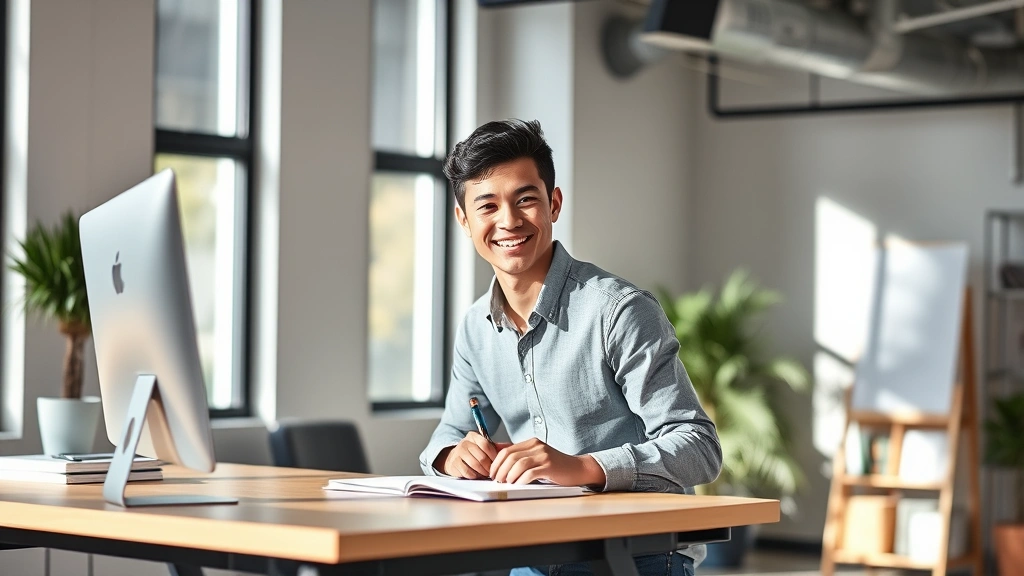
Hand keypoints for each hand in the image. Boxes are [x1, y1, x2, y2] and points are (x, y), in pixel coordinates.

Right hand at [435, 432, 511, 478]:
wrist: (455, 459)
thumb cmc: (473, 453)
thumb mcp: (484, 447)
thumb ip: (496, 447)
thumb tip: (511, 447)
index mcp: (474, 436)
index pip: (486, 445)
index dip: (493, 456)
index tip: (498, 462)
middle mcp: (465, 442)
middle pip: (482, 457)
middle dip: (489, 467)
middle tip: (493, 471)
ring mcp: (458, 453)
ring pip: (475, 465)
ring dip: (483, 472)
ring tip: (486, 474)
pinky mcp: (454, 463)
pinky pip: (468, 472)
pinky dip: (475, 476)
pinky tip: (477, 475)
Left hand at [489, 438, 605, 486]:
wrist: (577, 469)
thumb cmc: (555, 466)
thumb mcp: (536, 457)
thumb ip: (520, 456)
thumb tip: (498, 457)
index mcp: (531, 443)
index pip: (507, 450)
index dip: (496, 462)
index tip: (492, 473)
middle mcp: (537, 446)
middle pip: (511, 456)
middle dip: (500, 470)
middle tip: (497, 480)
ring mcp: (544, 455)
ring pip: (519, 464)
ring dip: (510, 475)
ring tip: (507, 483)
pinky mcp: (550, 466)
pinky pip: (531, 473)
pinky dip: (522, 480)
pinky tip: (519, 485)